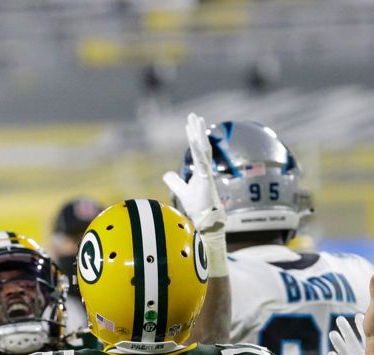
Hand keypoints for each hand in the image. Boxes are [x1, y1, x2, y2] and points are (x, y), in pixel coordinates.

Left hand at [162, 112, 225, 234]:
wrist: (207, 221)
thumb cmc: (199, 207)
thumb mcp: (182, 192)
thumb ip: (175, 182)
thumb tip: (166, 174)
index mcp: (201, 170)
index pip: (198, 149)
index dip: (194, 136)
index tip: (190, 124)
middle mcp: (206, 169)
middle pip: (202, 145)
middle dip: (197, 130)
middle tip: (194, 115)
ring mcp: (207, 173)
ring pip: (204, 149)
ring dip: (200, 134)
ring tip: (197, 119)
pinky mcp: (206, 179)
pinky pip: (202, 161)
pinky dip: (198, 150)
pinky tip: (194, 139)